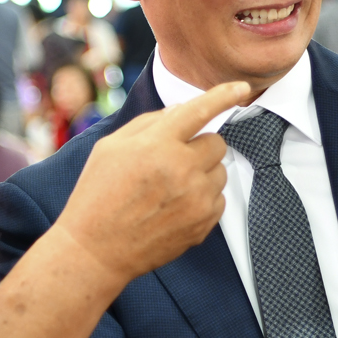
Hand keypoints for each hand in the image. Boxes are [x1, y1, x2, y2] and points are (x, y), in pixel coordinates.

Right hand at [51, 81, 250, 286]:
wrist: (96, 250)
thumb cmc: (98, 195)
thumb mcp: (110, 147)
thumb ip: (149, 123)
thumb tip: (182, 110)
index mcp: (156, 144)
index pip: (199, 110)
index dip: (224, 95)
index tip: (242, 88)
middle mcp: (181, 169)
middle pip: (217, 142)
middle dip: (199, 146)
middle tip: (173, 160)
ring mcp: (195, 198)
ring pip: (221, 170)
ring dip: (203, 173)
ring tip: (170, 188)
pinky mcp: (202, 223)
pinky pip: (219, 198)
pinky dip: (204, 198)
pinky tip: (175, 206)